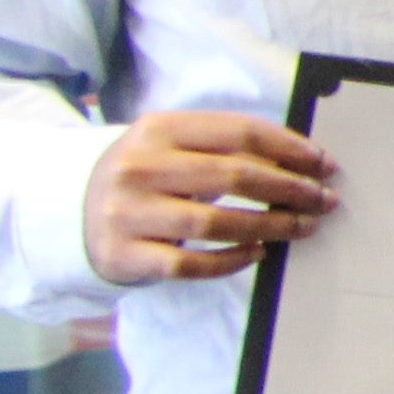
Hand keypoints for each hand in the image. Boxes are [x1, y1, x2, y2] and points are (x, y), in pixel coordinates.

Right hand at [82, 110, 333, 282]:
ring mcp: (127, 213)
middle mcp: (139, 168)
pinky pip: (190, 264)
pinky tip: (257, 253)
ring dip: (270, 225)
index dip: (289, 148)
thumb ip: (222, 147)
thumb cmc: (144, 175)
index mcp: (158, 129)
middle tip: (323, 199)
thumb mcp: (171, 145)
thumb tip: (300, 162)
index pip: (239, 132)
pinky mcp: (124, 255)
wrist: (70, 210)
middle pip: (234, 177)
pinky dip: (231, 260)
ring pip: (215, 223)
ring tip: (302, 226)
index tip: (323, 163)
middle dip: (289, 189)